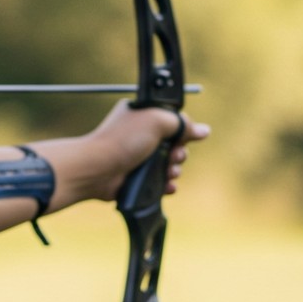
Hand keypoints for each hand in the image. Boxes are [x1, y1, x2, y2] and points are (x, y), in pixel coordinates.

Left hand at [78, 100, 210, 203]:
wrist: (98, 169)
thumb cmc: (123, 140)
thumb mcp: (156, 120)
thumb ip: (182, 124)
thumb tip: (204, 130)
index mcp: (143, 115)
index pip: (173, 121)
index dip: (182, 130)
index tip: (181, 137)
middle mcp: (141, 135)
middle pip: (174, 144)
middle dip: (179, 153)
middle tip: (173, 157)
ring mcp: (138, 157)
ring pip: (169, 165)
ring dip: (174, 170)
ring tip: (168, 173)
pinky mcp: (137, 177)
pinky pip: (160, 182)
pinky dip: (167, 185)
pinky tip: (167, 186)